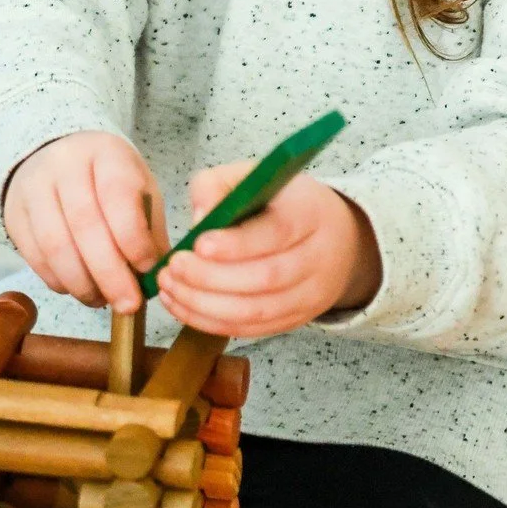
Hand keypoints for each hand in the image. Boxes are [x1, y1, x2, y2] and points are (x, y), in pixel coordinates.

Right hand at [2, 132, 168, 310]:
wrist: (56, 158)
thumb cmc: (108, 180)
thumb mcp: (139, 189)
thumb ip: (149, 229)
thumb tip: (156, 277)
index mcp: (106, 153)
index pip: (117, 195)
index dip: (133, 238)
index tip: (148, 268)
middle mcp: (64, 164)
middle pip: (85, 224)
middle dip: (110, 273)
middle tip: (128, 304)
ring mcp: (33, 188)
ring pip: (55, 245)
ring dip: (82, 283)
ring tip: (103, 300)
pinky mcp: (14, 214)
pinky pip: (35, 256)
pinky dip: (59, 281)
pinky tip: (79, 289)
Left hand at [156, 162, 381, 339]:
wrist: (337, 239)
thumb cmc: (283, 204)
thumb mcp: (255, 177)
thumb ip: (218, 185)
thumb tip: (198, 219)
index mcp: (309, 214)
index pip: (276, 233)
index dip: (236, 244)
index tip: (198, 244)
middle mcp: (318, 258)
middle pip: (266, 278)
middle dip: (211, 278)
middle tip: (173, 267)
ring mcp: (311, 295)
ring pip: (256, 311)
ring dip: (205, 305)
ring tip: (170, 288)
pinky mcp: (297, 319)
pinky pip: (251, 330)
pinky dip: (212, 322)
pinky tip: (182, 306)